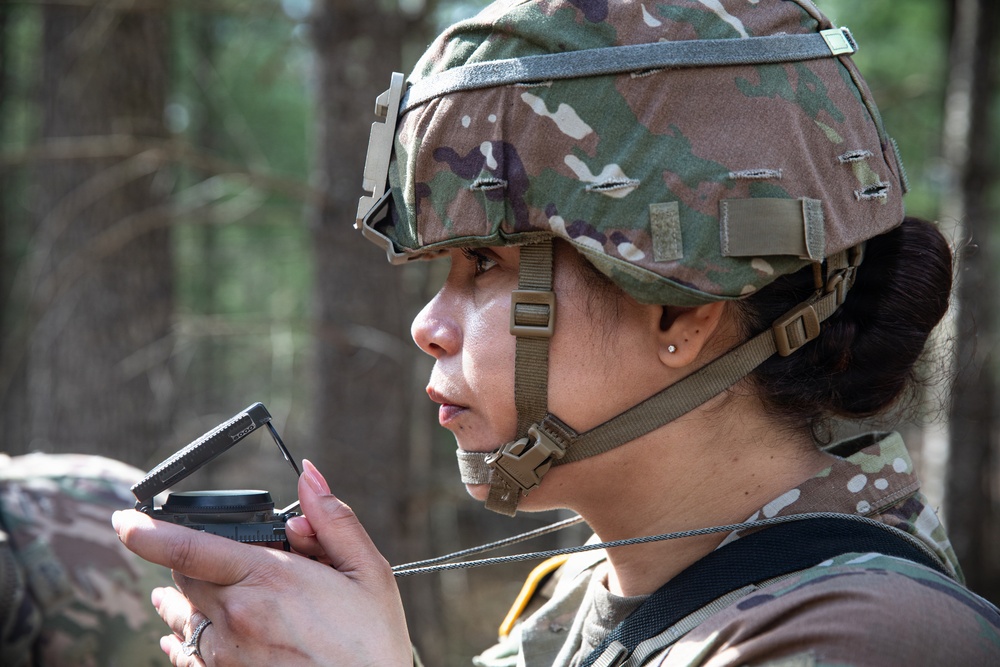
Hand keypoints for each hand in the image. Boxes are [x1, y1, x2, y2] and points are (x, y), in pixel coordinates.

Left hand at [113, 460, 411, 665]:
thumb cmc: (373, 642)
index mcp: (268, 580)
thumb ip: (332, 520)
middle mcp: (237, 617)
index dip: (147, 531)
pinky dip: (178, 640)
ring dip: (181, 599)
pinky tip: (177, 636)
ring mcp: (226, 655)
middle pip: (184, 577)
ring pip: (181, 616)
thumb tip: (308, 474)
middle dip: (190, 560)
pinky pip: (184, 655)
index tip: (124, 520)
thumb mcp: (367, 571)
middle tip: (213, 554)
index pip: (188, 548)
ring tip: (180, 593)